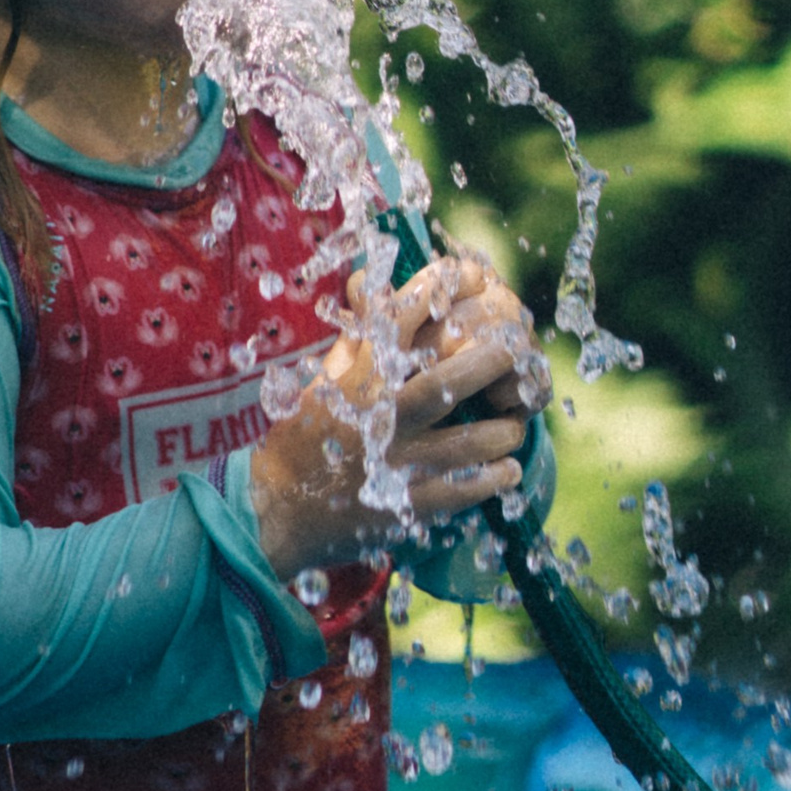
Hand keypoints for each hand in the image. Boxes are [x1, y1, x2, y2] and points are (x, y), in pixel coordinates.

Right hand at [247, 254, 542, 577]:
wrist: (274, 513)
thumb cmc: (301, 440)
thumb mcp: (321, 384)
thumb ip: (356, 342)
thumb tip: (377, 292)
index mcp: (357, 382)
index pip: (400, 323)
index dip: (436, 292)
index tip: (464, 277)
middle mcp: (380, 420)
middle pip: (446, 383)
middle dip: (489, 362)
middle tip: (515, 353)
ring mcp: (396, 466)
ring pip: (470, 442)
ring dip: (502, 429)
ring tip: (512, 423)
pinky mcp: (407, 507)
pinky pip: (466, 490)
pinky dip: (494, 476)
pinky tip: (505, 467)